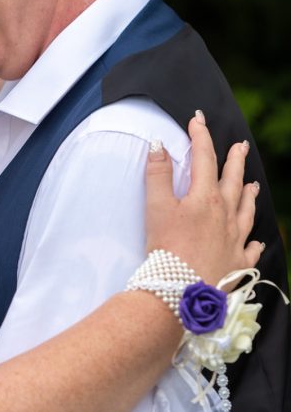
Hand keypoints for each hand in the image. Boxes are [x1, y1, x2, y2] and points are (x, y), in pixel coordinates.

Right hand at [145, 114, 261, 284]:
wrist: (181, 291)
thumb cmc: (166, 250)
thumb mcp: (156, 208)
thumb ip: (157, 175)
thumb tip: (158, 145)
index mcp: (205, 198)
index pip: (204, 158)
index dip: (200, 136)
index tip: (197, 120)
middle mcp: (225, 215)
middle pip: (232, 181)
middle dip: (234, 161)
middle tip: (240, 146)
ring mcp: (234, 240)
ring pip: (246, 211)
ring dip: (248, 195)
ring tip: (252, 184)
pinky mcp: (236, 263)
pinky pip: (250, 250)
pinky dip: (253, 242)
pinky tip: (256, 241)